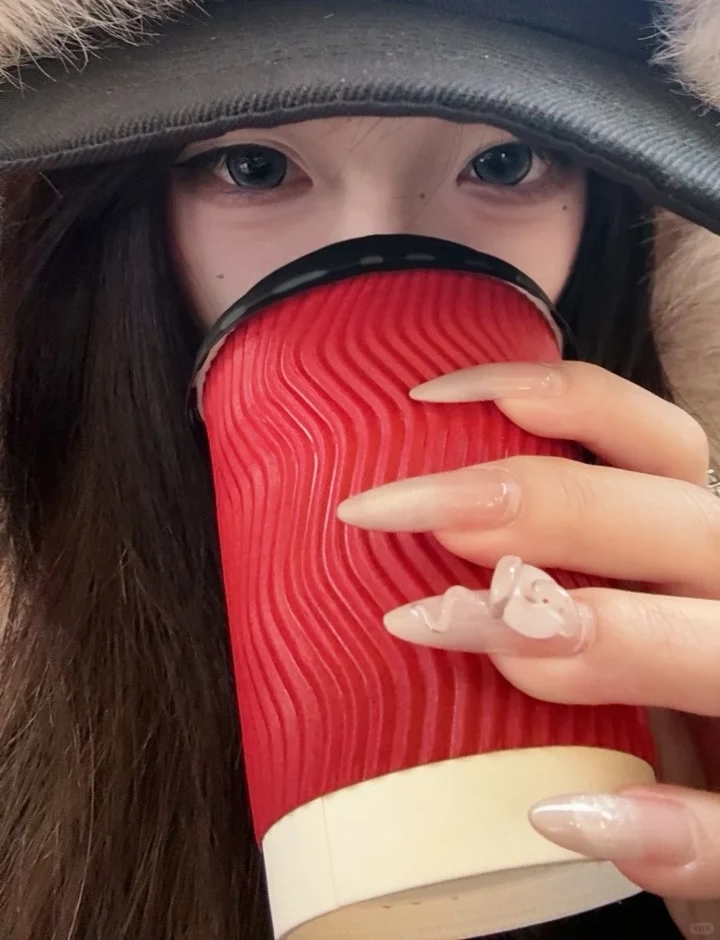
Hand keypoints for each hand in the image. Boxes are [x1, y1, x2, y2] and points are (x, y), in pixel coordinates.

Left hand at [337, 362, 719, 939]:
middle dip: (545, 506)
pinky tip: (559, 813)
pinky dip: (671, 827)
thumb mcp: (595, 614)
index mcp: (693, 549)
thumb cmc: (627, 710)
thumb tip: (382, 524)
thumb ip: (531, 570)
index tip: (428, 397)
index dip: (565, 399)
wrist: (709, 816)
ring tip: (472, 636)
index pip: (660, 442)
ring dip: (602, 637)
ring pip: (719, 644)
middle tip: (402, 513)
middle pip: (680, 521)